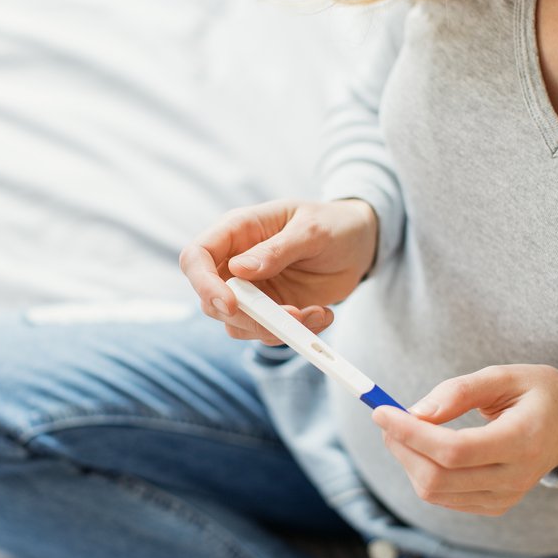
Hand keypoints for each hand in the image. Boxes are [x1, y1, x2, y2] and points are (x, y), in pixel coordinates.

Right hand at [179, 199, 376, 343]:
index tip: (231, 304)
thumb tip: (239, 269)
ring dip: (275, 329)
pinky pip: (268, 332)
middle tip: (291, 317)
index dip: (204, 283)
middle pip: (211, 300)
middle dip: (248, 317)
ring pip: (237, 324)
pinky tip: (323, 314)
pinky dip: (295, 333)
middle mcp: (236, 262)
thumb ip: (277, 249)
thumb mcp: (312, 230)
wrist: (361, 243)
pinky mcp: (271, 310)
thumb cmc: (334, 224)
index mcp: (238, 230)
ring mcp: (252, 290)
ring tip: (318, 314)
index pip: (196, 257)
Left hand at [372, 365, 557, 515]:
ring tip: (403, 428)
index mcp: (523, 441)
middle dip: (401, 446)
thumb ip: (459, 391)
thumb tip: (415, 412)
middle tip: (386, 417)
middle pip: (438, 478)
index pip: (453, 450)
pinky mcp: (495, 505)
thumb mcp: (504, 375)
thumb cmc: (539, 392)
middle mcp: (516, 477)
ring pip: (435, 492)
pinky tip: (424, 447)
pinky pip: (444, 497)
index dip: (410, 433)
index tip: (381, 411)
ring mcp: (506, 497)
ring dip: (407, 459)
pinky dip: (423, 472)